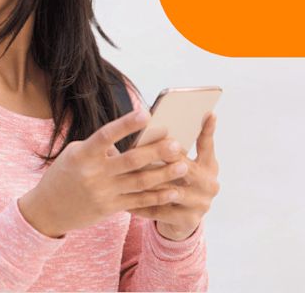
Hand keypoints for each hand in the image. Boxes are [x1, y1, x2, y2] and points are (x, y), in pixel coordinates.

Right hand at [18, 109, 188, 237]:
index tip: (146, 114)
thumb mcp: (75, 155)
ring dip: (164, 174)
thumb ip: (101, 148)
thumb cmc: (65, 174)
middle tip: (177, 144)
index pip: (106, 135)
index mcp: (82, 154)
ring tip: (183, 166)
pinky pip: (139, 202)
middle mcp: (93, 173)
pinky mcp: (110, 208)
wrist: (48, 208)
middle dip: (156, 152)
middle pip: (131, 160)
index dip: (126, 124)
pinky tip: (173, 191)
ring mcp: (102, 192)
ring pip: (140, 182)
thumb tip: (135, 139)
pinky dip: (157, 197)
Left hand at [127, 112, 219, 240]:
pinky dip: (140, 204)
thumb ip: (170, 150)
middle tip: (140, 147)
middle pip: (184, 166)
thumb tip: (146, 123)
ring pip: (168, 189)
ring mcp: (201, 203)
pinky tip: (122, 200)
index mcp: (208, 166)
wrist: (180, 220)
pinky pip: (159, 210)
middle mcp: (209, 184)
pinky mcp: (189, 220)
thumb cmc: (174, 183)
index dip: (207, 129)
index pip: (207, 144)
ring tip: (123, 175)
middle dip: (162, 156)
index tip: (207, 112)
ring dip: (145, 182)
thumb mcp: (180, 166)